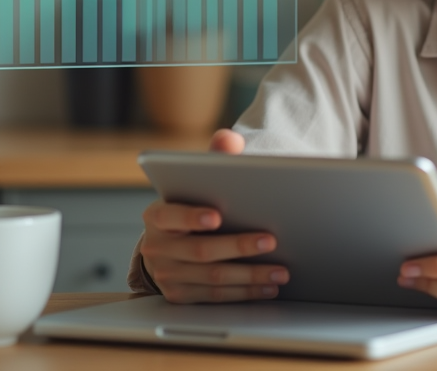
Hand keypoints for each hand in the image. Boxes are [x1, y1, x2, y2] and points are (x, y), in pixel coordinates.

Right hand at [139, 128, 288, 302]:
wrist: (172, 242)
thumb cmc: (194, 204)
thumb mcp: (199, 181)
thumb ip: (215, 156)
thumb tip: (228, 138)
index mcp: (156, 216)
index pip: (171, 216)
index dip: (192, 217)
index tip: (217, 216)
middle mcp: (157, 248)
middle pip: (200, 251)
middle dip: (238, 246)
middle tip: (271, 241)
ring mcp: (167, 275)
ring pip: (213, 278)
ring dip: (250, 276)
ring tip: (280, 271)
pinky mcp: (180, 296)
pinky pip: (215, 297)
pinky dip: (244, 293)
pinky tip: (267, 287)